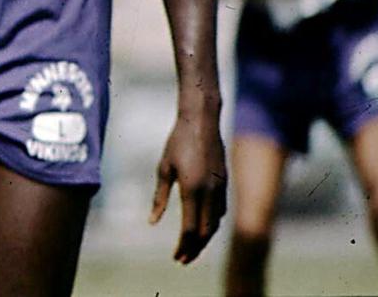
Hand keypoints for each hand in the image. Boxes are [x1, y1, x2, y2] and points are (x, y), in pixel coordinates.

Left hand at [149, 111, 227, 263]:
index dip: (183, 246)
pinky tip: (204, 226)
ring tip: (192, 246)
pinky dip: (212, 223)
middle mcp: (210, 192)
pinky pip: (221, 210)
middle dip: (195, 248)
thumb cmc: (178, 141)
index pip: (190, 229)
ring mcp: (221, 187)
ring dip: (205, 238)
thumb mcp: (164, 168)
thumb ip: (159, 197)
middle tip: (183, 258)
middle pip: (206, 232)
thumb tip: (152, 222)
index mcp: (192, 189)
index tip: (176, 257)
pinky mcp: (225, 182)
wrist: (202, 120)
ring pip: (216, 223)